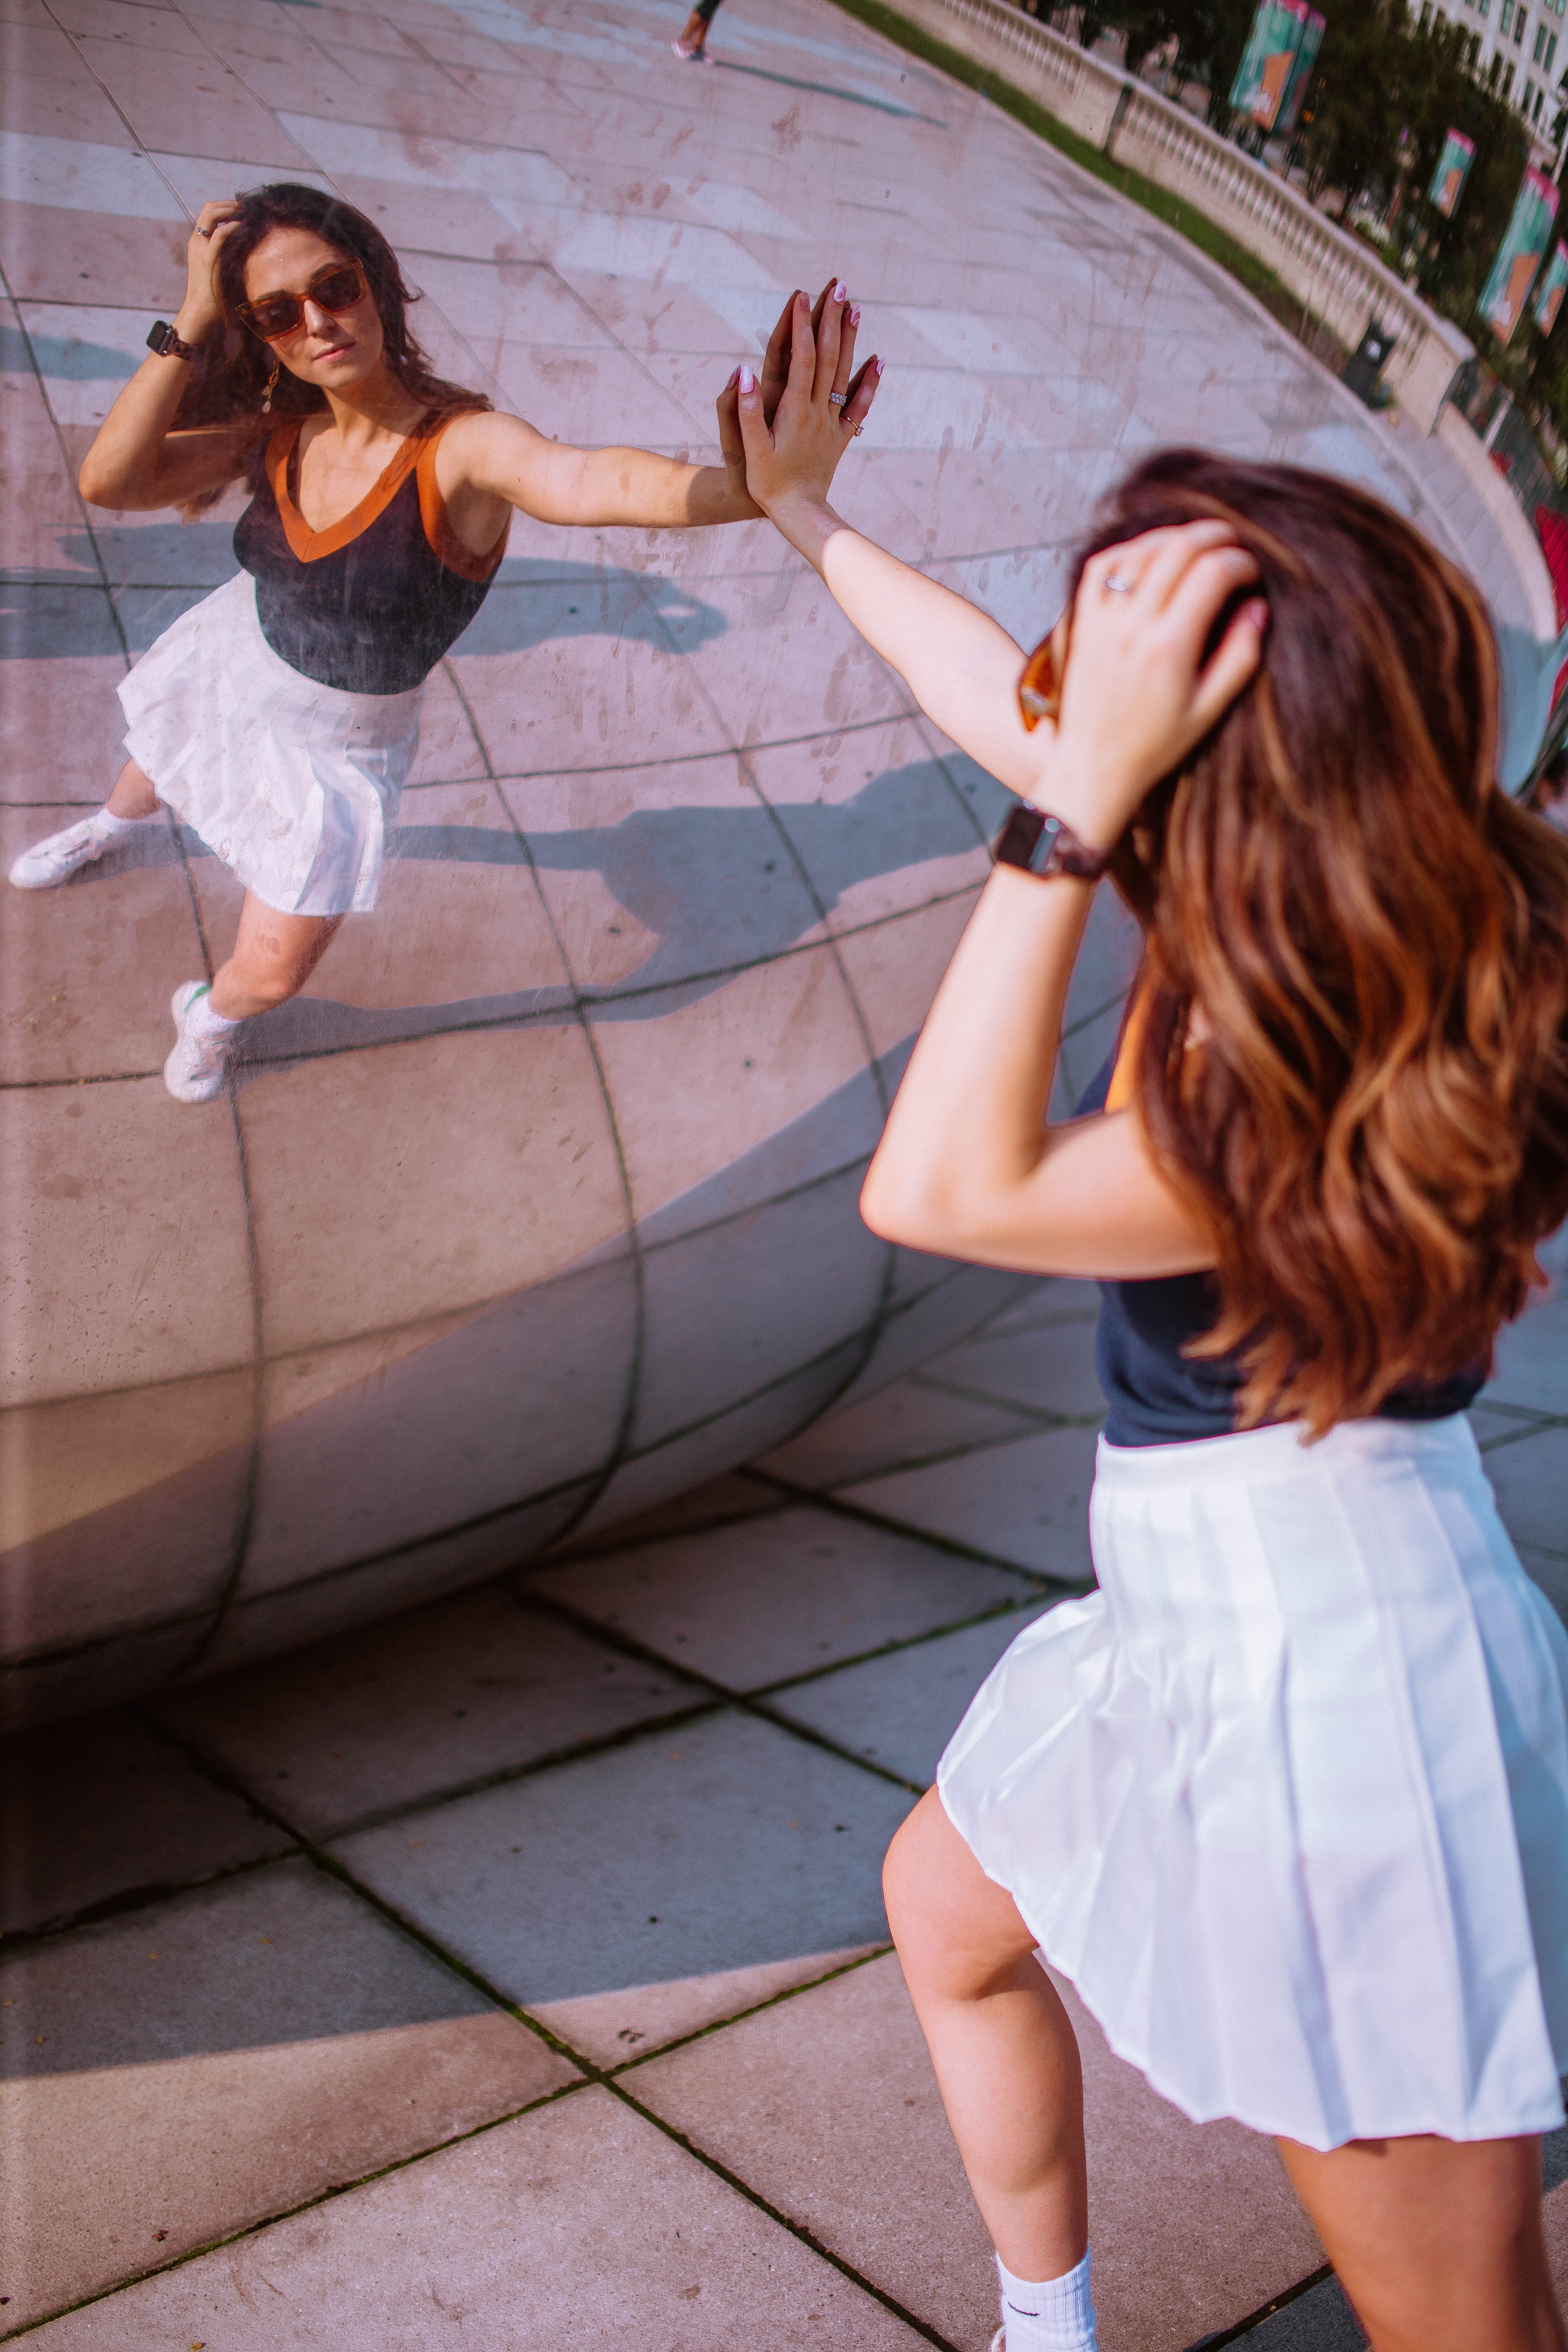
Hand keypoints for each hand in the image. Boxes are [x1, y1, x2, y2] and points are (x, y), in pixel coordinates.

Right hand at [174, 199, 241, 342]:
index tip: (240, 208)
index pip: (208, 214)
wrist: (200, 310)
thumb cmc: (212, 293)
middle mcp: (197, 241)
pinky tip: (243, 225)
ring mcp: (201, 248)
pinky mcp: (209, 258)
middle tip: (245, 206)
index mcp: (197, 242)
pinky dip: (231, 226)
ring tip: (245, 212)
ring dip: (230, 209)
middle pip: (208, 209)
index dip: (224, 206)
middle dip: (228, 203)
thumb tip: (242, 248)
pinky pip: (219, 234)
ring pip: (211, 215)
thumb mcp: (216, 268)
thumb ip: (223, 254)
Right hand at [730, 283, 880, 518]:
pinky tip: (877, 360)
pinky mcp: (840, 437)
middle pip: (827, 357)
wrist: (800, 515)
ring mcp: (832, 423)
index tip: (803, 295)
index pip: (801, 358)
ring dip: (850, 339)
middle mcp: (818, 412)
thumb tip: (743, 371)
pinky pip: (858, 405)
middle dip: (831, 319)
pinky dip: (869, 381)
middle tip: (838, 285)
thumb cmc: (769, 485)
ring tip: (855, 307)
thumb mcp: (752, 449)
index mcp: (794, 411)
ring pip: (844, 373)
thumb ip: (746, 411)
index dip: (801, 325)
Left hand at [1047, 523, 1267, 849]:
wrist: (1092, 768)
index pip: (1211, 574)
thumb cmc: (1153, 746)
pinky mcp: (1083, 624)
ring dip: (1173, 536)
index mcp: (1169, 648)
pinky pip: (1101, 567)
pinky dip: (1128, 549)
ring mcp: (1103, 623)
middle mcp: (1132, 628)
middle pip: (1178, 550)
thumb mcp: (1209, 710)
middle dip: (1214, 535)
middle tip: (1233, 542)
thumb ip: (1239, 657)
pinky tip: (1150, 552)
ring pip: (1140, 551)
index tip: (1252, 573)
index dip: (1240, 562)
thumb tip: (1257, 609)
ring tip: (1198, 541)